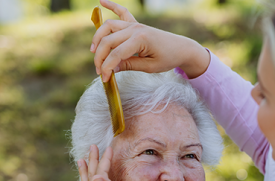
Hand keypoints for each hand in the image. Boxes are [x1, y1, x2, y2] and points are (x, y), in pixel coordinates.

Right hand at [91, 0, 210, 80]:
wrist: (181, 48)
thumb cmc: (168, 58)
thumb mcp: (149, 67)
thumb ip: (129, 65)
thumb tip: (111, 68)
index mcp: (140, 39)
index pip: (116, 54)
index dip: (107, 67)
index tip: (104, 79)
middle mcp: (135, 28)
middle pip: (108, 40)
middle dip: (100, 57)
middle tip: (99, 71)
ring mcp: (135, 24)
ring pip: (109, 27)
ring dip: (98, 38)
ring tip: (93, 51)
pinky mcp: (136, 23)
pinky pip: (122, 12)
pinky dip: (112, 6)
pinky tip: (101, 1)